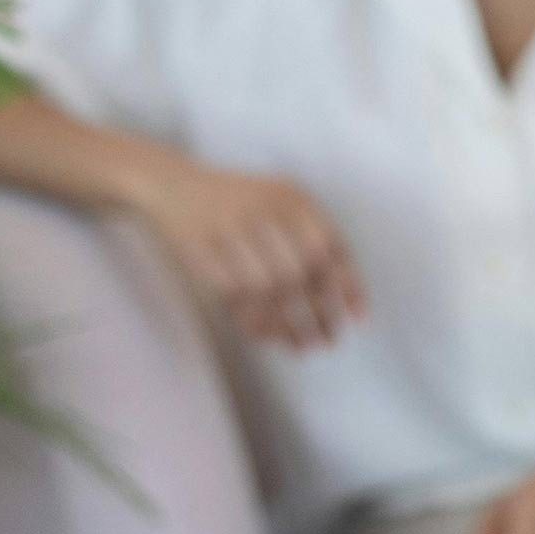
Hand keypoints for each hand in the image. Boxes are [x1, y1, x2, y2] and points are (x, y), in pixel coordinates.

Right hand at [124, 160, 366, 349]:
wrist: (177, 186)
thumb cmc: (243, 202)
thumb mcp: (282, 202)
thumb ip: (313, 237)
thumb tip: (346, 298)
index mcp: (292, 198)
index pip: (330, 247)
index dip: (348, 286)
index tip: (358, 319)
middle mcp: (264, 210)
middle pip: (301, 273)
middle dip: (319, 313)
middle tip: (330, 340)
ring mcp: (230, 230)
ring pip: (268, 290)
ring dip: (289, 325)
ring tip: (304, 347)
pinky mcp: (202, 251)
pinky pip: (235, 295)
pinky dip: (255, 321)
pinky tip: (270, 337)